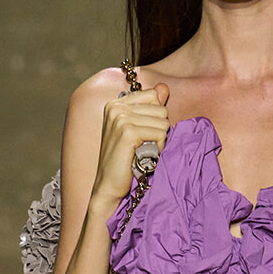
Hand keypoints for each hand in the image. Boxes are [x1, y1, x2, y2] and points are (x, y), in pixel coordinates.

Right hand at [91, 81, 170, 212]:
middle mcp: (116, 106)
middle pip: (160, 109)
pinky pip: (160, 133)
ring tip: (144, 152)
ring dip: (159, 141)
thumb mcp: (137, 129)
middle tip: (144, 146)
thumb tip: (164, 87)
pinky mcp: (127, 132)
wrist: (109, 186)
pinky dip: (158, 148)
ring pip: (163, 121)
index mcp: (116, 103)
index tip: (143, 134)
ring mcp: (120, 118)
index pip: (153, 96)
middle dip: (158, 130)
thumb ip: (150, 107)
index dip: (155, 118)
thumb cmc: (124, 160)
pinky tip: (145, 156)